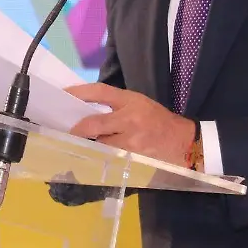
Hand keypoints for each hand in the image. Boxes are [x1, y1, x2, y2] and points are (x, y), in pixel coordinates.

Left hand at [66, 83, 196, 167]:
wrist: (184, 142)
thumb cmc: (157, 119)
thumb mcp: (138, 103)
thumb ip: (115, 105)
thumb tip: (86, 109)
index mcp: (131, 100)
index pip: (100, 91)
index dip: (79, 92)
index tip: (64, 94)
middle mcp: (130, 118)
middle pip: (94, 123)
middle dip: (78, 129)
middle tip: (68, 130)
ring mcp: (131, 140)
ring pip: (101, 142)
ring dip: (93, 143)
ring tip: (89, 142)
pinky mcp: (133, 156)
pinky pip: (111, 155)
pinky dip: (104, 153)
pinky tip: (102, 153)